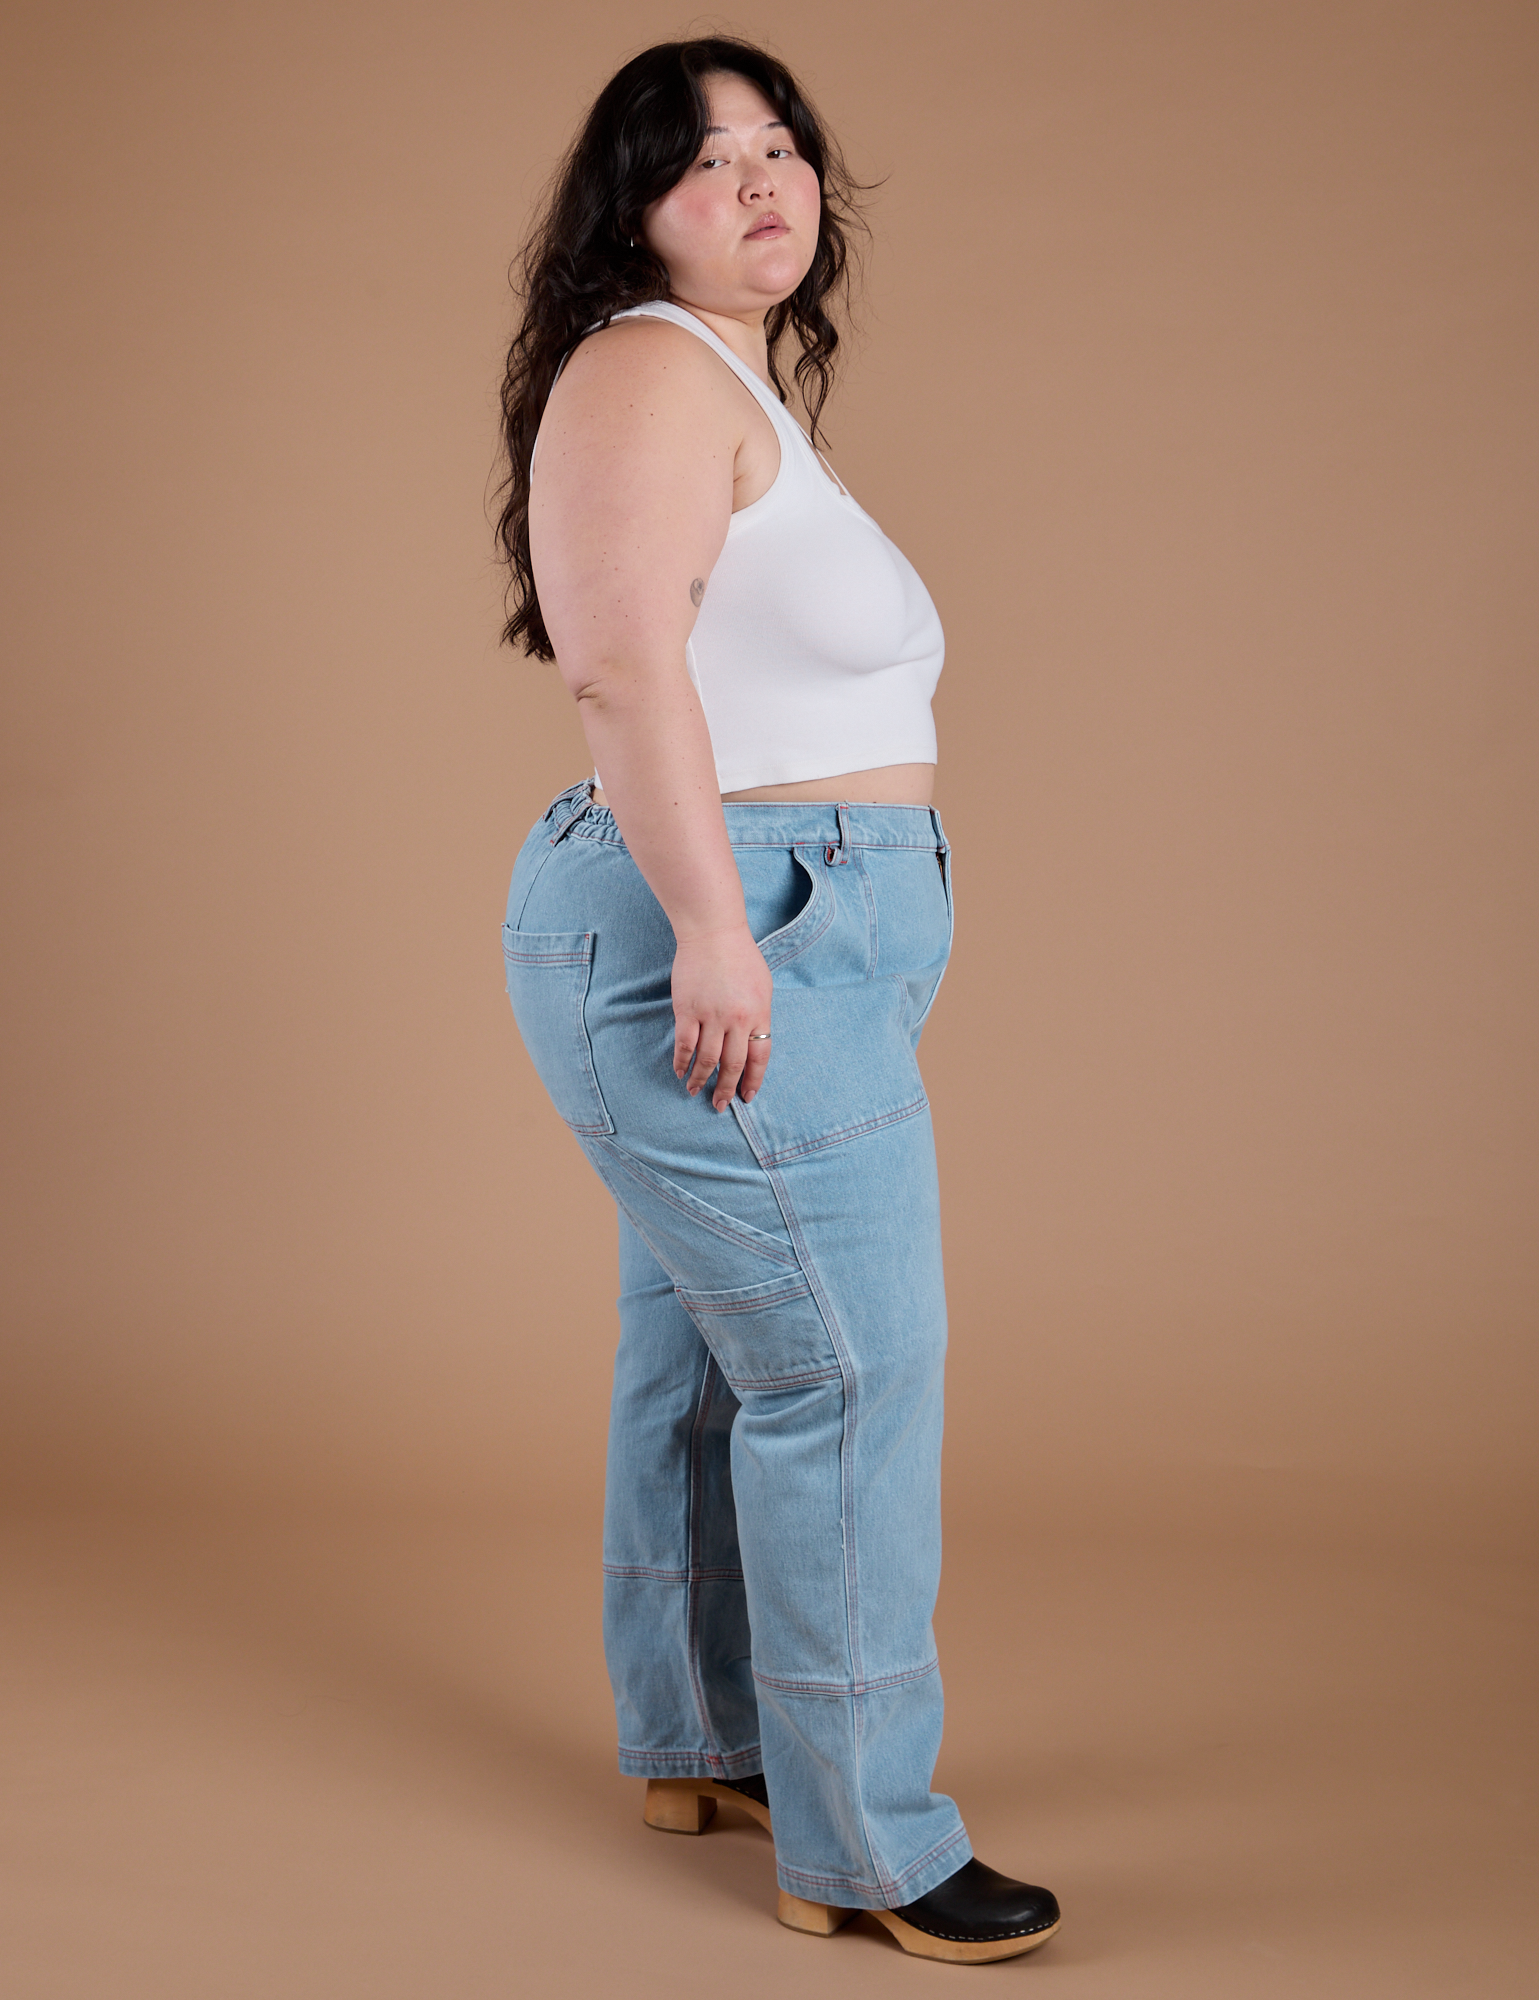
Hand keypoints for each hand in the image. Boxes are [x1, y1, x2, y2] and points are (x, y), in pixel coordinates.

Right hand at [671, 923, 773, 1110]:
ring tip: (695, 1092)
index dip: (753, 1080)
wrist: (713, 932)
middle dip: (726, 1089)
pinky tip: (680, 1072)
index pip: (759, 1057)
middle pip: (732, 1064)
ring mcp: (711, 1015)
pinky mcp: (687, 1010)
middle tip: (720, 1105)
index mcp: (759, 1014)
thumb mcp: (762, 987)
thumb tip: (751, 1044)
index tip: (747, 1095)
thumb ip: (758, 1016)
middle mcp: (737, 1019)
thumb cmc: (740, 956)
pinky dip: (682, 1061)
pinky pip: (684, 1044)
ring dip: (700, 1080)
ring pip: (706, 1059)